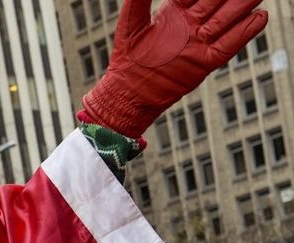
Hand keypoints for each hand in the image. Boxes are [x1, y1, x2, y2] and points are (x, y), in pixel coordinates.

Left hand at [80, 0, 267, 138]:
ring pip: (227, 20)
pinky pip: (229, 45)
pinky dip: (244, 32)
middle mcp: (192, 25)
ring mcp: (200, 43)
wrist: (128, 91)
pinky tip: (259, 17)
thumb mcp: (131, 23)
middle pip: (217, 2)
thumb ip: (139, 0)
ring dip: (242, 6)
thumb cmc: (127, 56)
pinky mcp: (205, 62)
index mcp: (176, 12)